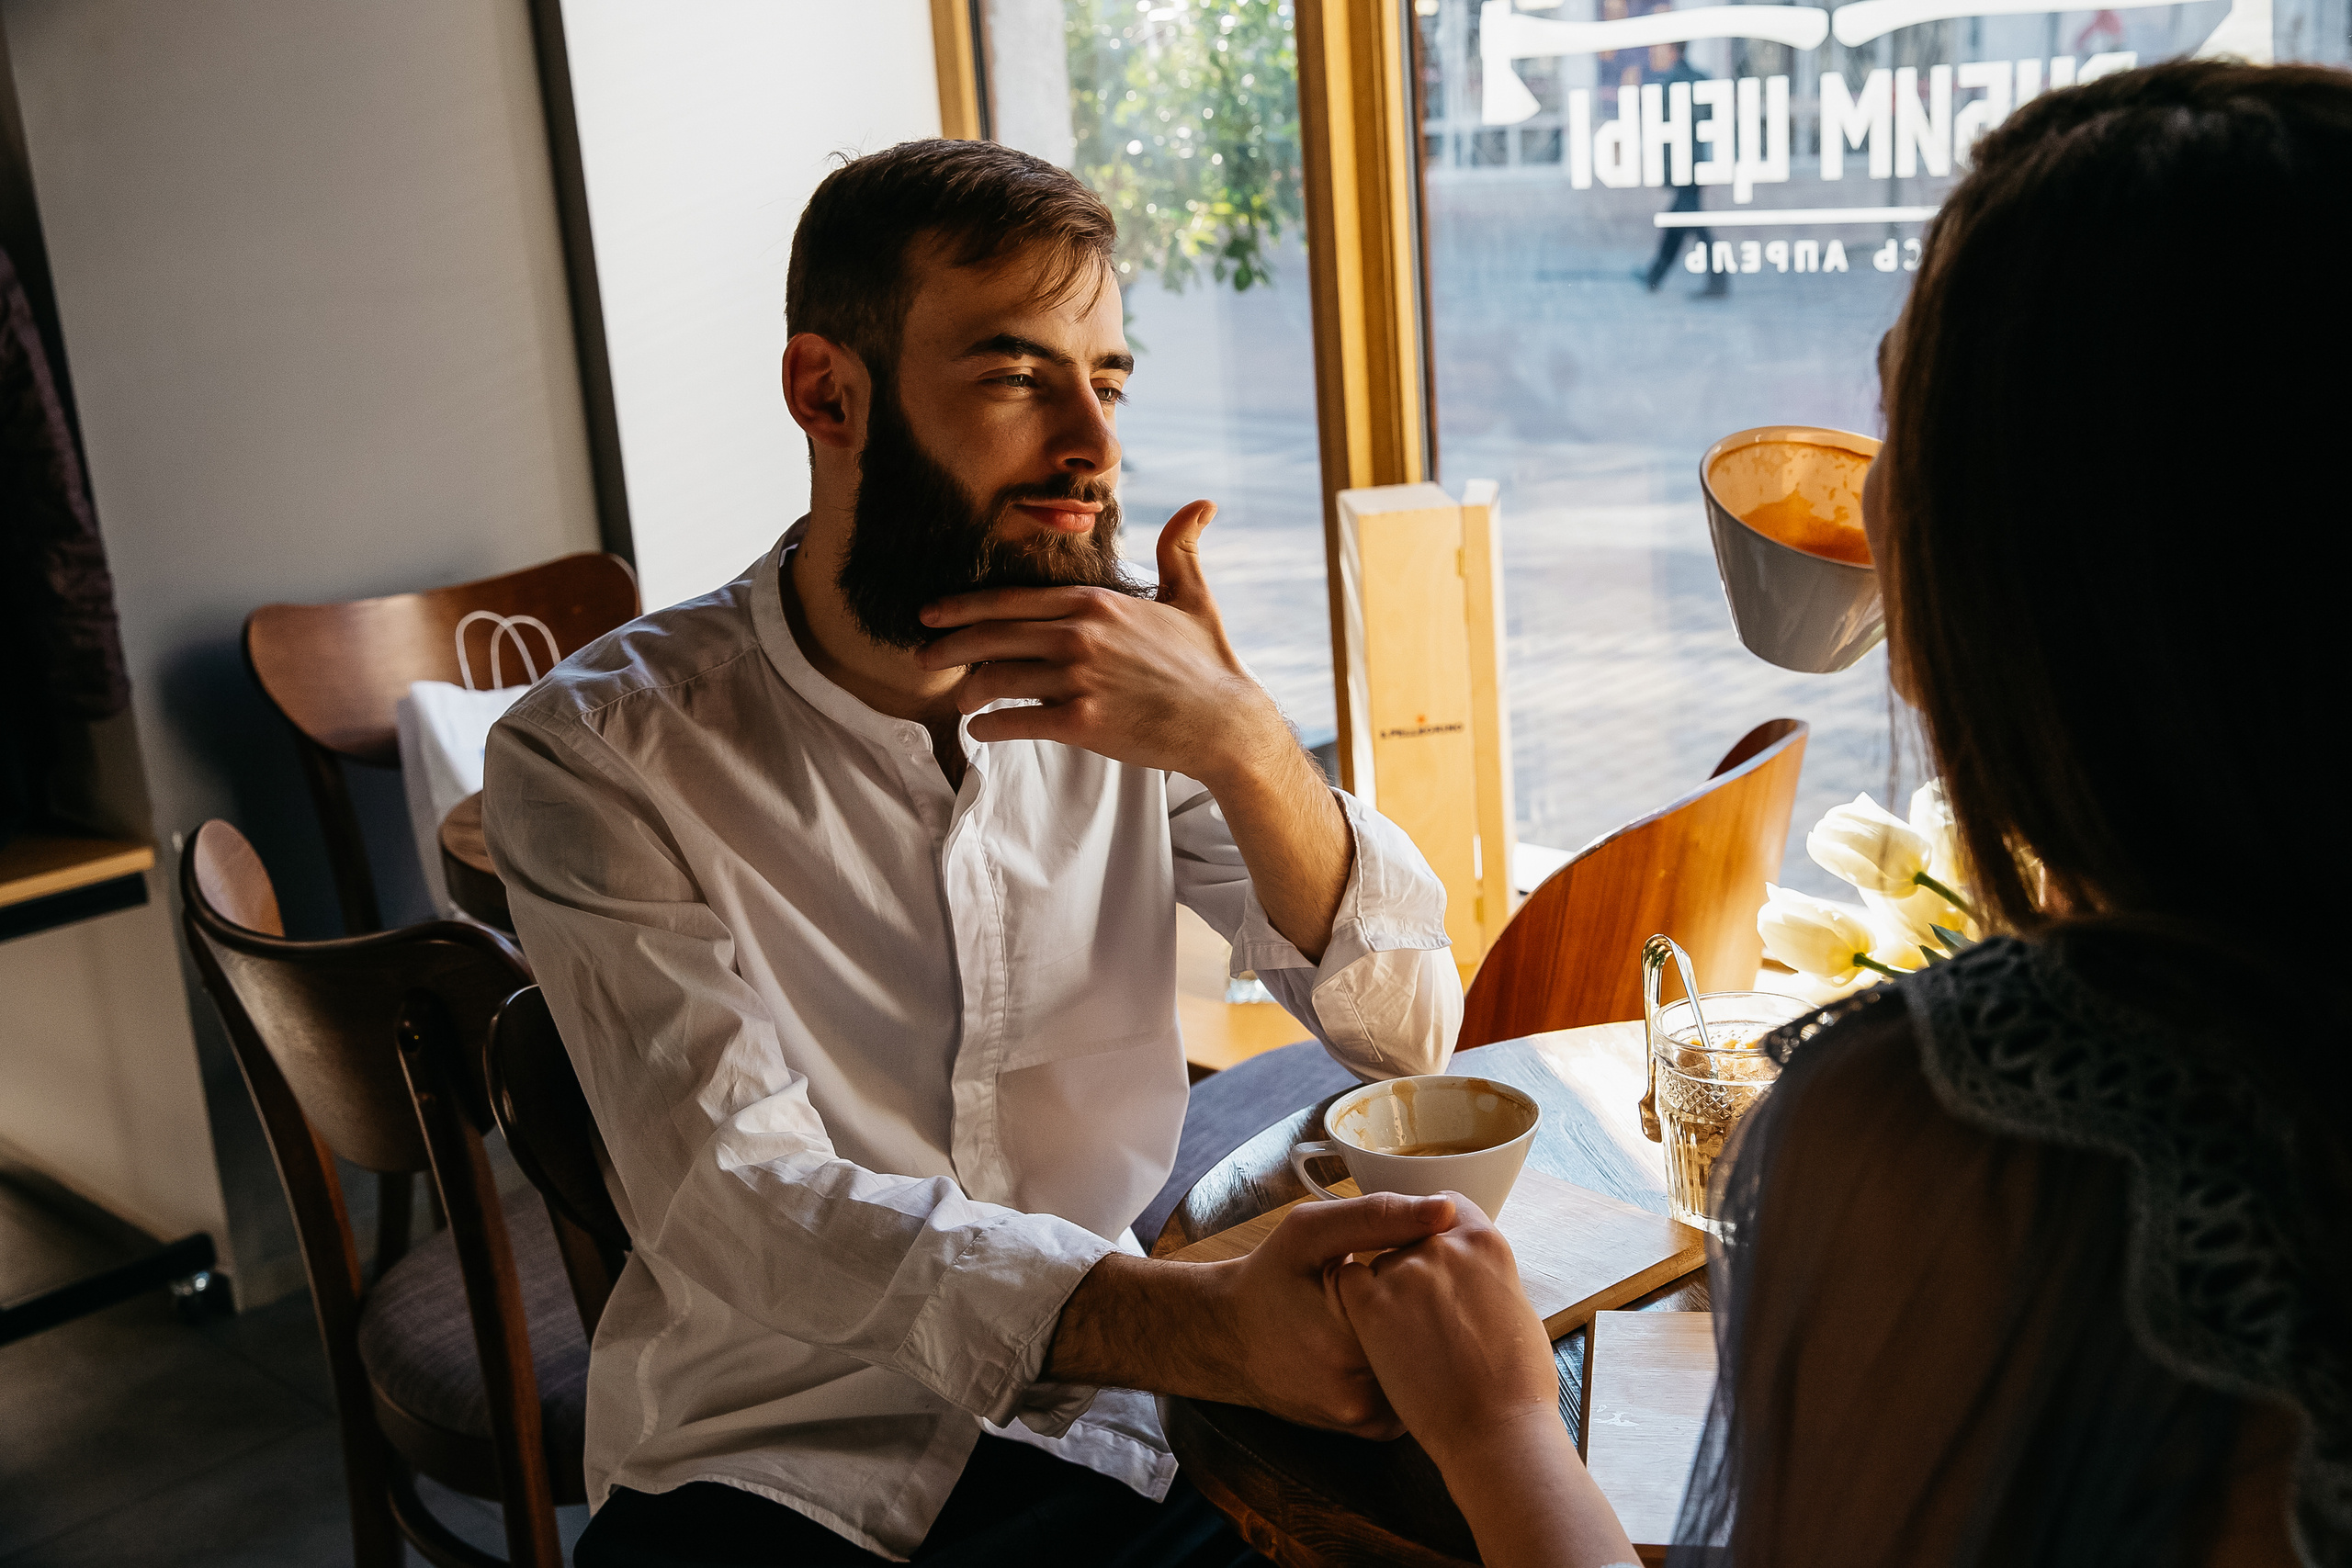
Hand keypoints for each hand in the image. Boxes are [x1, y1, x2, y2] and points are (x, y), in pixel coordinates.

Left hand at [915, 501, 1288, 787]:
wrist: (1226, 721)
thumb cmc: (1208, 662)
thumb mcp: (1194, 596)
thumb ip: (1181, 548)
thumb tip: (1201, 503)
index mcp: (1094, 603)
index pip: (1012, 600)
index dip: (965, 607)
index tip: (932, 614)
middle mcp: (1080, 635)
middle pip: (992, 636)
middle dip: (948, 646)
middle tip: (921, 656)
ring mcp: (1080, 679)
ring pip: (997, 678)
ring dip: (968, 692)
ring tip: (960, 701)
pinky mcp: (1083, 722)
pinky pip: (1016, 721)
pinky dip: (990, 727)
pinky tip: (981, 730)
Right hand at [1045, 1192, 1453, 1437]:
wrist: (1225, 1339)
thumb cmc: (1267, 1279)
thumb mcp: (1309, 1232)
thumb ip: (1376, 1217)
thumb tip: (1446, 1210)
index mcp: (1347, 1340)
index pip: (1433, 1301)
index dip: (1436, 1272)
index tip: (1426, 1254)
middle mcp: (1359, 1393)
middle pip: (1436, 1342)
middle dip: (1436, 1308)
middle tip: (1422, 1281)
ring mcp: (1365, 1419)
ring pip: (1430, 1372)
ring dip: (1428, 1340)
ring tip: (1407, 1311)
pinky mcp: (1369, 1430)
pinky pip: (1413, 1393)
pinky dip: (1412, 1365)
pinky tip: (1394, 1339)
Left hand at [1334, 1195, 1640, 1567]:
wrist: (1496, 1431)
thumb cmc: (1519, 1385)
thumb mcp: (1516, 1311)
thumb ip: (1485, 1277)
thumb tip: (1472, 1275)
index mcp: (1486, 1242)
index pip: (1446, 1209)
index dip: (1435, 1231)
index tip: (1434, 1254)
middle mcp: (1442, 1245)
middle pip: (1410, 1237)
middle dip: (1412, 1265)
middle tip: (1423, 1313)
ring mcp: (1405, 1271)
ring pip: (1379, 1260)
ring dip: (1384, 1286)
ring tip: (1403, 1335)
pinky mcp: (1371, 1303)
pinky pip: (1348, 1281)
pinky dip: (1352, 1298)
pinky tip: (1369, 1328)